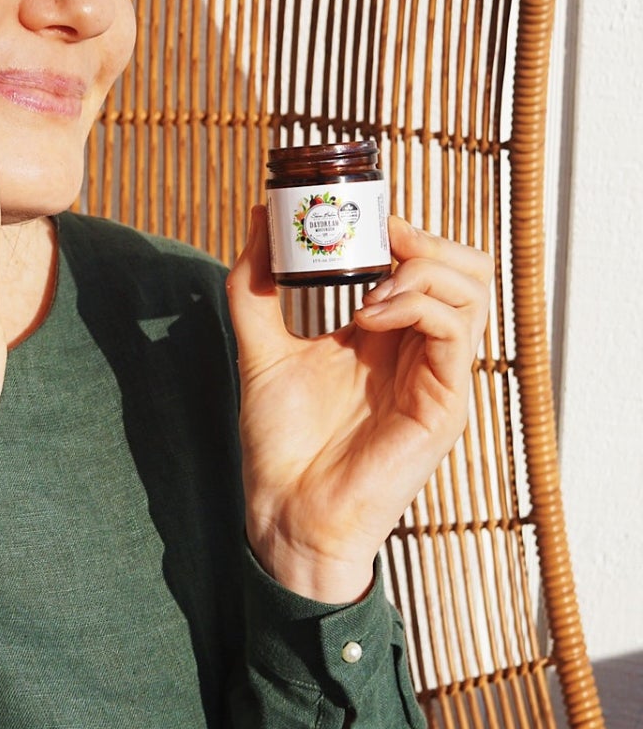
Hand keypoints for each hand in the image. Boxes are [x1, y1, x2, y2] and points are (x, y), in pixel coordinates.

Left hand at [226, 208, 492, 601]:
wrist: (286, 513)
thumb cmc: (281, 443)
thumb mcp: (259, 348)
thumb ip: (255, 286)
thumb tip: (260, 217)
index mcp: (388, 334)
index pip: (427, 263)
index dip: (405, 229)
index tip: (357, 215)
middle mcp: (421, 350)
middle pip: (467, 269)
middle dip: (427, 239)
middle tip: (379, 236)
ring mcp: (438, 377)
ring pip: (474, 291)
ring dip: (423, 269)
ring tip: (372, 284)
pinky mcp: (444, 406)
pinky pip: (455, 333)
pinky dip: (417, 306)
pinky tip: (369, 317)